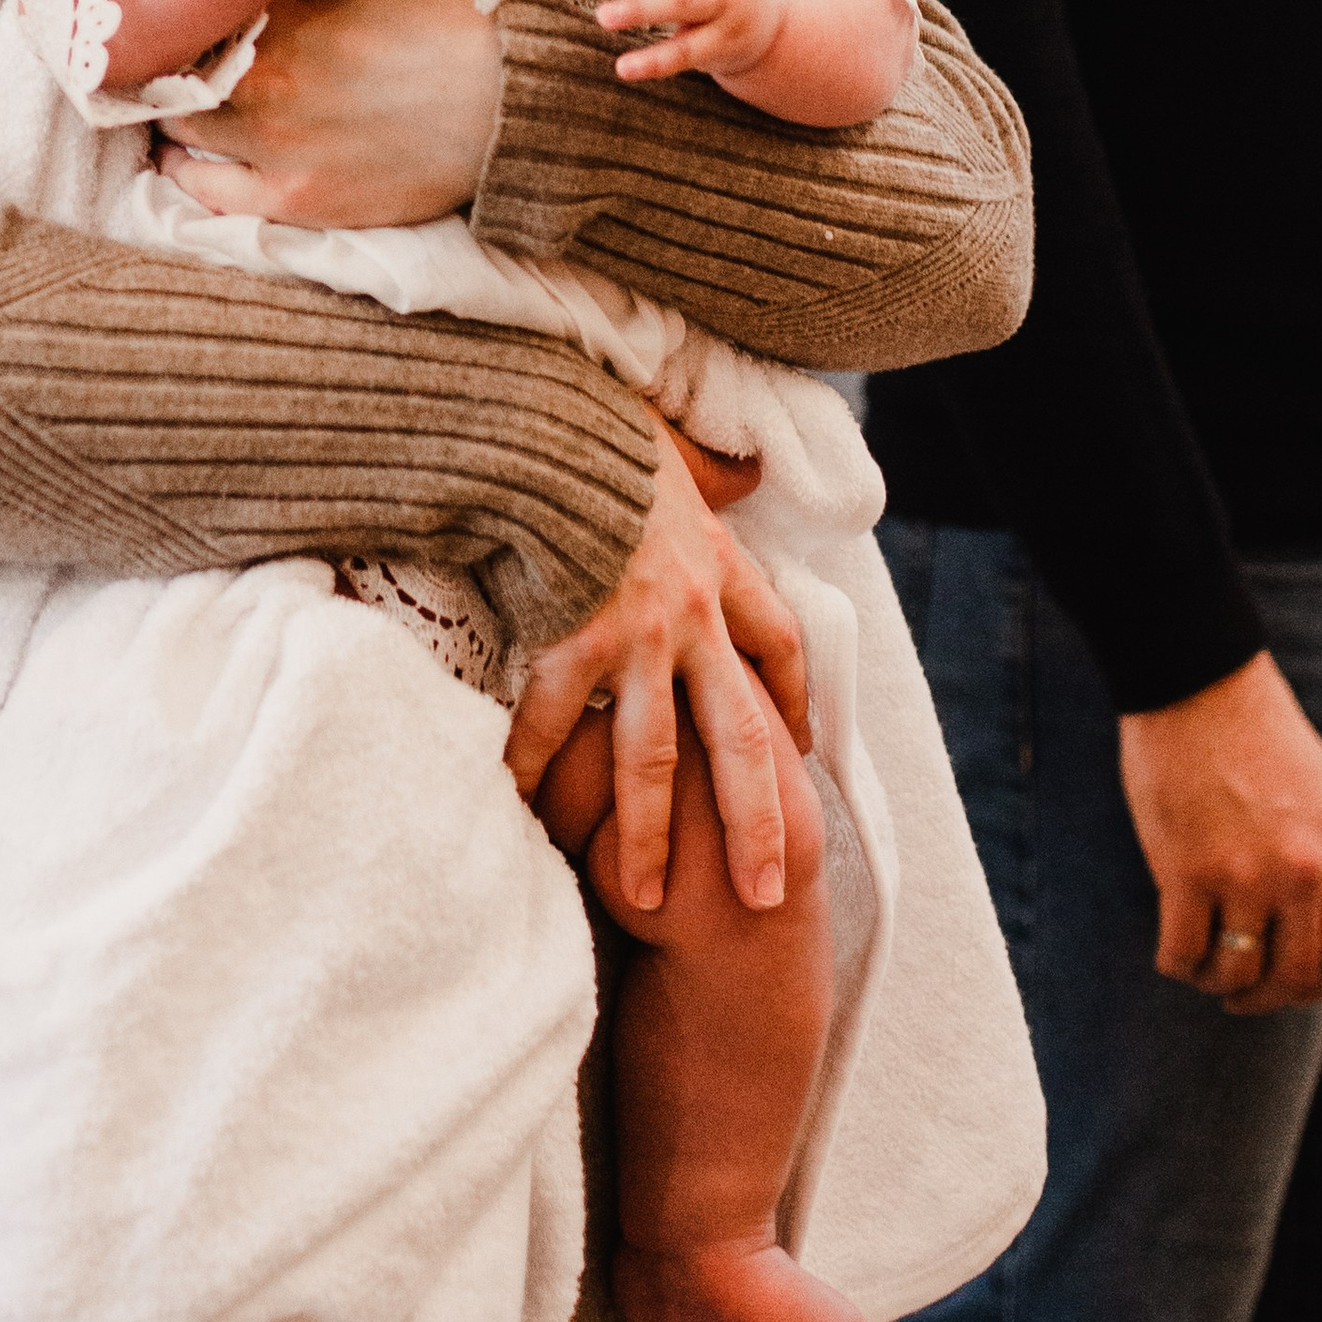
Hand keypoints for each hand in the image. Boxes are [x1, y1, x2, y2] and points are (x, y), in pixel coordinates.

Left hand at [155, 0, 498, 223]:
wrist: (506, 94)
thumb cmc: (445, 18)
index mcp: (277, 19)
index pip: (191, 20)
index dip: (178, 20)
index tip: (171, 18)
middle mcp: (262, 84)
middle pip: (173, 81)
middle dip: (167, 71)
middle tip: (163, 68)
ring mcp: (276, 149)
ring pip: (181, 140)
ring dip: (170, 125)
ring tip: (170, 116)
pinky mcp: (300, 200)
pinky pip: (211, 195)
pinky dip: (188, 176)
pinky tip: (182, 164)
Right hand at [505, 423, 812, 911]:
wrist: (554, 422)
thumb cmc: (608, 430)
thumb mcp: (681, 449)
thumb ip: (711, 467)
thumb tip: (744, 462)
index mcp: (721, 568)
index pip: (777, 646)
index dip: (793, 701)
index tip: (801, 751)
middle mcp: (691, 616)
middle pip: (740, 736)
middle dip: (755, 820)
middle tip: (768, 892)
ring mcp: (633, 637)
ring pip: (653, 760)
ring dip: (652, 836)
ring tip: (647, 899)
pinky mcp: (571, 643)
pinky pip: (553, 730)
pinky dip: (534, 775)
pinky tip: (520, 815)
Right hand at [1118, 651, 1321, 1013]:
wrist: (1198, 679)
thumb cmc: (1253, 730)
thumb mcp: (1320, 797)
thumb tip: (1308, 924)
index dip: (1317, 987)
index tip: (1289, 985)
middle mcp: (1303, 873)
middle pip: (1294, 976)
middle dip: (1265, 998)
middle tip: (1238, 995)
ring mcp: (1246, 875)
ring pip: (1237, 972)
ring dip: (1217, 983)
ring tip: (1202, 969)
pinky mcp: (1187, 870)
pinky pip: (1183, 950)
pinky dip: (1176, 964)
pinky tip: (1172, 953)